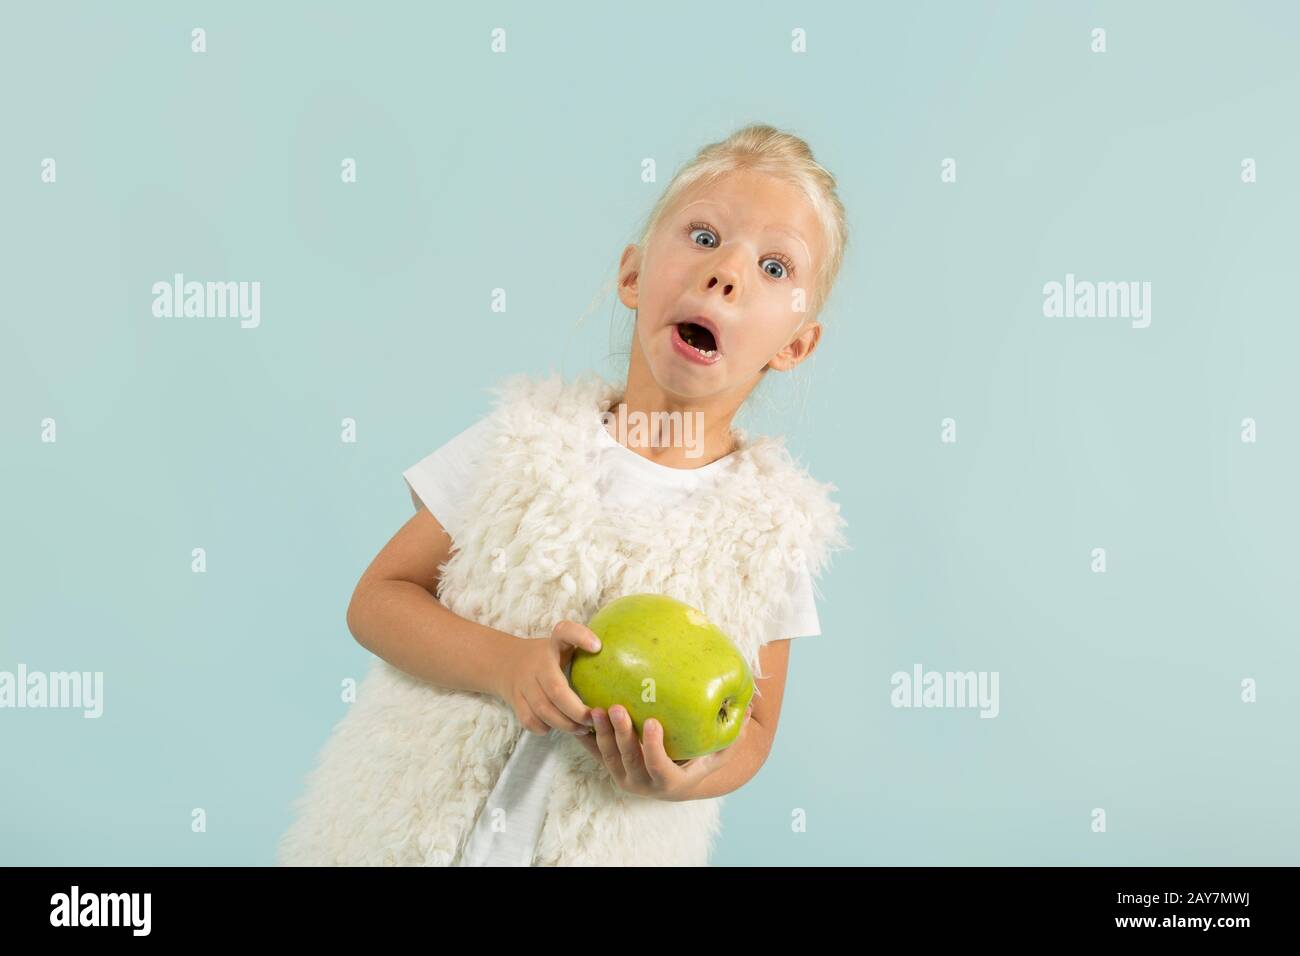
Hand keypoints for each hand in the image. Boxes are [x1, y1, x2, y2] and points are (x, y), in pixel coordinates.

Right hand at [496, 620, 598, 734]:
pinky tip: (560, 727)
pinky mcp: (515, 701)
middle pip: (557, 690)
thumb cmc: (551, 657)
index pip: (565, 632)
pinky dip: (546, 728)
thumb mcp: (566, 646)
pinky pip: (531, 721)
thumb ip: (587, 649)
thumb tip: (632, 657)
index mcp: (553, 644)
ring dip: (566, 723)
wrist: (506, 663)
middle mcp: (537, 662)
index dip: (580, 637)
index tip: (598, 646)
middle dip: (578, 710)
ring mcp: (523, 683)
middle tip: (595, 719)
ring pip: (544, 710)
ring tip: (583, 728)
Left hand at [573, 700, 754, 800]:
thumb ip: (732, 733)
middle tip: (617, 708)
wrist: (674, 780)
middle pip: (628, 759)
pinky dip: (586, 734)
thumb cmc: (699, 761)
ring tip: (596, 707)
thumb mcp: (719, 752)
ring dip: (600, 732)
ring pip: (607, 755)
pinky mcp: (609, 766)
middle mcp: (643, 783)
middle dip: (621, 734)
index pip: (658, 767)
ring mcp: (623, 775)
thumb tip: (748, 705)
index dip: (653, 747)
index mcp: (668, 782)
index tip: (652, 723)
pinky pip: (594, 751)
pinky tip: (579, 713)